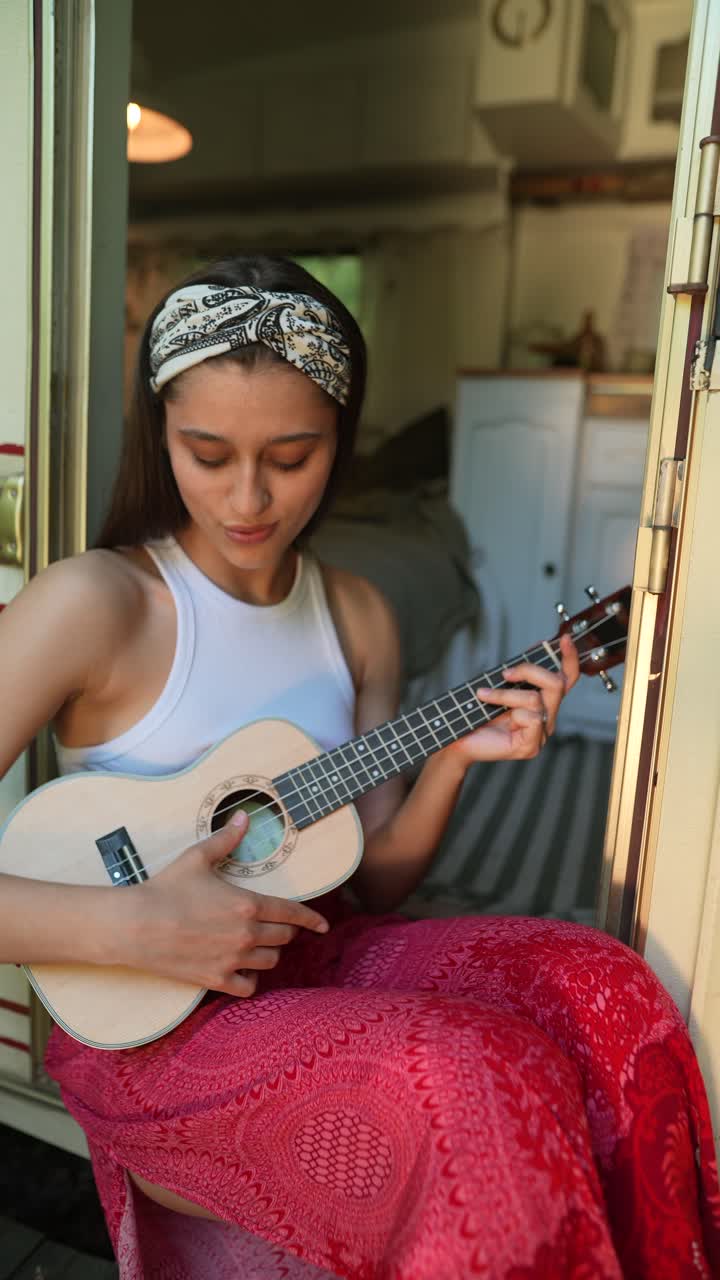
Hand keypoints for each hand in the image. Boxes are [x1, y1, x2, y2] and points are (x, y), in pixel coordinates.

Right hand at [118, 812, 328, 996]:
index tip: (323, 926)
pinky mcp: (216, 979)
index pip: (293, 913)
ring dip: (270, 952)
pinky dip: (251, 979)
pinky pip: (249, 986)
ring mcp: (233, 959)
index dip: (312, 919)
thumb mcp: (197, 858)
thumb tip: (244, 817)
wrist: (135, 926)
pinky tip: (245, 971)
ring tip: (260, 945)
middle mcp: (247, 934)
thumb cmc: (166, 888)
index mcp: (248, 904)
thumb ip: (226, 839)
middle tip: (277, 927)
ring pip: (270, 960)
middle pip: (284, 937)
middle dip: (285, 931)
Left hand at [447, 632, 578, 766]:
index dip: (570, 658)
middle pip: (557, 684)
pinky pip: (532, 719)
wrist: (460, 739)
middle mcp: (547, 717)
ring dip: (505, 694)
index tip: (564, 638)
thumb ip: (521, 671)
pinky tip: (493, 716)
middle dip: (529, 671)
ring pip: (536, 699)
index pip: (566, 679)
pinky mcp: (532, 746)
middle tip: (505, 673)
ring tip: (484, 695)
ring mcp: (541, 733)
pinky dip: (509, 711)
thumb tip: (539, 646)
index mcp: (544, 702)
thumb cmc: (478, 713)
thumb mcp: (502, 685)